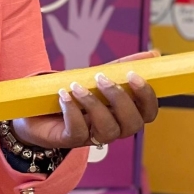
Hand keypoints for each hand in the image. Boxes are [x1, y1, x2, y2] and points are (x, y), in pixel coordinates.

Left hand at [14, 51, 159, 150]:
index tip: (133, 75)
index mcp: (126, 114)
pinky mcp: (71, 140)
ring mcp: (94, 137)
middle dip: (119, 100)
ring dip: (93, 105)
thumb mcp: (99, 77)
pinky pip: (78, 131)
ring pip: (107, 130)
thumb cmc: (76, 94)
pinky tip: (63, 95)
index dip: (146, 96)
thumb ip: (123, 67)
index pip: (149, 112)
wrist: (39, 110)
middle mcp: (115, 128)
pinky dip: (72, 112)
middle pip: (133, 124)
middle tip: (100, 78)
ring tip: (76, 86)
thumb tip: (154, 53)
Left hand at [45, 0, 115, 70]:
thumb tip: (48, 15)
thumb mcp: (59, 35)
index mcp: (73, 22)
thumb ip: (55, 25)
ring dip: (99, 2)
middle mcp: (82, 22)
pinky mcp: (98, 30)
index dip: (74, 1)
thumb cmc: (66, 47)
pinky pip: (103, 20)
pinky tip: (110, 7)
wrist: (77, 56)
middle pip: (86, 6)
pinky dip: (106, 14)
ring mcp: (91, 25)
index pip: (74, 9)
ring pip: (96, 10)